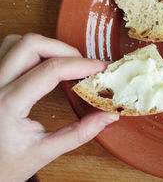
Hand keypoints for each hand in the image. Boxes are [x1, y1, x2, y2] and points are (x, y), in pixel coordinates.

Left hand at [0, 33, 118, 181]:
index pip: (49, 70)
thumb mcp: (43, 153)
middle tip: (84, 65)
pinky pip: (8, 49)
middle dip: (64, 49)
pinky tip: (45, 64)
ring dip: (46, 46)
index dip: (80, 64)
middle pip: (31, 45)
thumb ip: (79, 133)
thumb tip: (108, 116)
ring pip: (17, 42)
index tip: (100, 68)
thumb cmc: (4, 165)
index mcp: (8, 105)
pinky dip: (31, 50)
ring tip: (65, 63)